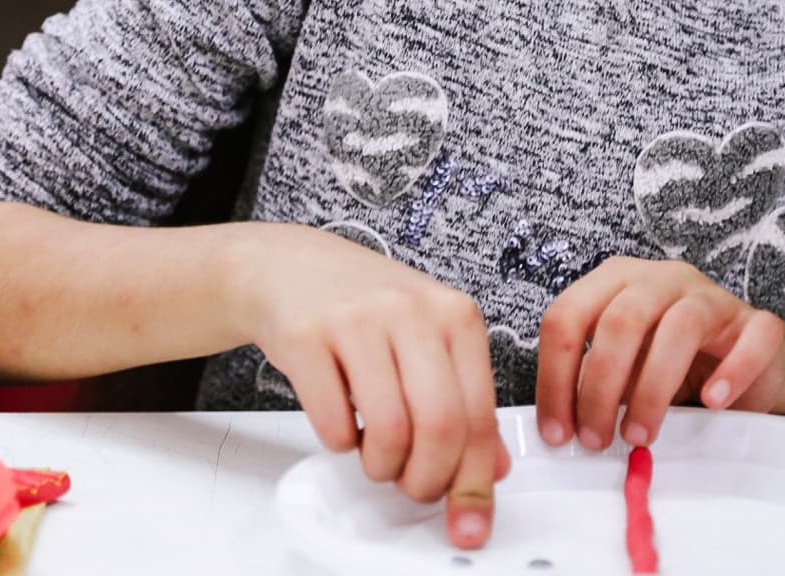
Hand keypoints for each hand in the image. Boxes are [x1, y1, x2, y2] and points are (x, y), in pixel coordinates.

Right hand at [233, 223, 511, 548]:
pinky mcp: (307, 336)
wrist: (292, 267)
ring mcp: (357, 319)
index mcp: (454, 314)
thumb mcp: (428, 339)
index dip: (474, 478)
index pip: (479, 414)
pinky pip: (334, 422)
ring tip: (375, 455)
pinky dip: (340, 443)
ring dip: (382, 466)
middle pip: (440, 426)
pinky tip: (342, 421)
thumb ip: (464, 399)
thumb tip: (492, 468)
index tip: (468, 517)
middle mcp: (410, 310)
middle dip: (427, 479)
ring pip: (389, 430)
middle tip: (413, 487)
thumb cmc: (365, 308)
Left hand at [535, 257, 784, 451]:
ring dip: (653, 389)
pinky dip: (730, 373)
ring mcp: (712, 296)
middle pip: (620, 320)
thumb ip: (594, 384)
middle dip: (600, 387)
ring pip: (679, 328)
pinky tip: (713, 402)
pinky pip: (750, 341)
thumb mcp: (624, 369)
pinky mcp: (758, 324)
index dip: (555, 376)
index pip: (568, 316)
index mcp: (615, 281)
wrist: (753, 359)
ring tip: (641, 434)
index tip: (556, 432)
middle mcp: (660, 278)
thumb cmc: (675, 362)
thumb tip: (563, 426)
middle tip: (597, 439)